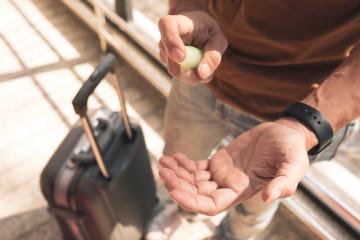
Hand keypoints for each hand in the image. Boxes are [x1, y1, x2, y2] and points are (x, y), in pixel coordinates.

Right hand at [158, 11, 227, 84]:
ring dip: (194, 74)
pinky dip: (193, 75)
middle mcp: (165, 37)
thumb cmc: (209, 31)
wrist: (198, 29)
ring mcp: (164, 52)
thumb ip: (213, 55)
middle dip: (190, 74)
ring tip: (204, 60)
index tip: (181, 57)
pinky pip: (181, 76)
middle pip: (172, 63)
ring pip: (176, 72)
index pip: (167, 26)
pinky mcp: (167, 63)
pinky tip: (197, 63)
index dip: (171, 42)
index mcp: (177, 22)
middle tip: (206, 74)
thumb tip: (202, 74)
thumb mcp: (218, 39)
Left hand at [158, 120, 311, 215]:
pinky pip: (196, 167)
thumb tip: (269, 197)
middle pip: (197, 194)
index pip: (212, 205)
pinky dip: (184, 163)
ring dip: (177, 173)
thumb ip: (284, 182)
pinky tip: (174, 156)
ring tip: (164, 162)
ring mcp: (222, 174)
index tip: (174, 192)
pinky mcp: (219, 161)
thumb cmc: (291, 150)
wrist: (285, 134)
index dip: (192, 203)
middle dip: (179, 185)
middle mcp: (229, 186)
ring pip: (193, 180)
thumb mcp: (294, 164)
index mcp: (242, 190)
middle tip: (164, 172)